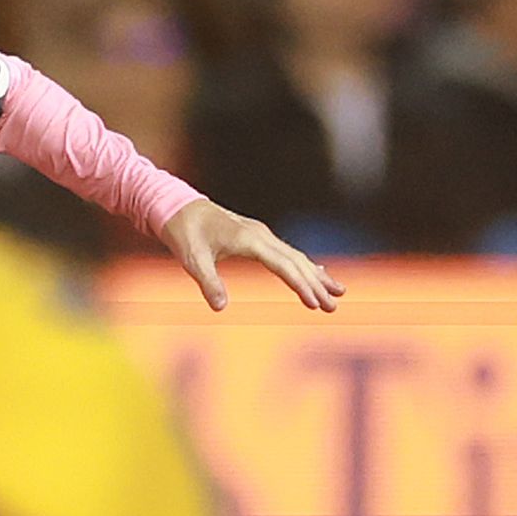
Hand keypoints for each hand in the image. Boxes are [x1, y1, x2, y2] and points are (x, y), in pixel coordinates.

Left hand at [160, 200, 343, 312]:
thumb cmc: (184, 234)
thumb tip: (220, 307)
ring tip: (338, 292)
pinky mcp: (257, 237)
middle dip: (316, 285)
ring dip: (316, 275)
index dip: (300, 285)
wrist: (178, 207)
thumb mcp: (192, 260)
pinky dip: (304, 265)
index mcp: (249, 240)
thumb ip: (207, 283)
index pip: (283, 265)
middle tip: (334, 307)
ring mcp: (261, 234)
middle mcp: (261, 235)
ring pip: (296, 256)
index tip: (314, 303)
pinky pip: (287, 252)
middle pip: (296, 261)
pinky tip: (317, 273)